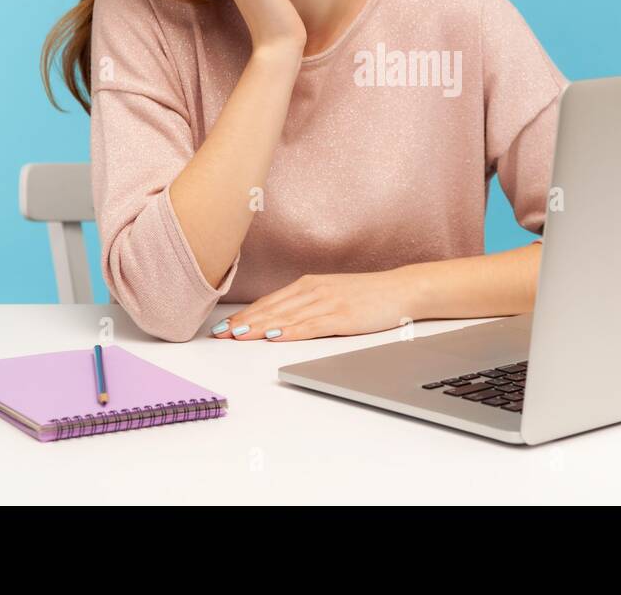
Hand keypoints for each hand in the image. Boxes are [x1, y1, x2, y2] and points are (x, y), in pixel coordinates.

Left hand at [208, 271, 418, 340]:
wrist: (402, 290)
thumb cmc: (369, 295)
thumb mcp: (333, 293)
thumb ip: (308, 304)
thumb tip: (280, 321)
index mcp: (310, 284)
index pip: (270, 301)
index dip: (244, 314)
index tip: (223, 326)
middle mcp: (315, 290)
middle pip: (272, 308)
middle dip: (243, 322)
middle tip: (219, 334)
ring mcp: (328, 302)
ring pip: (286, 317)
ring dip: (259, 326)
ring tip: (236, 335)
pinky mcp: (343, 316)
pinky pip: (311, 325)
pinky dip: (290, 331)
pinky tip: (274, 337)